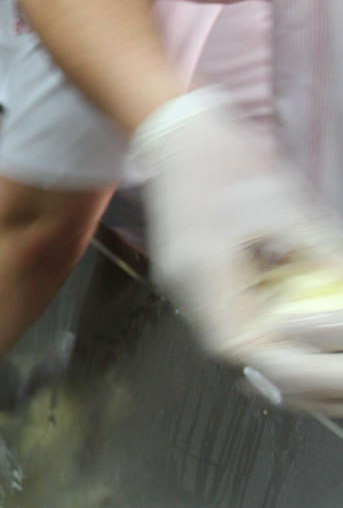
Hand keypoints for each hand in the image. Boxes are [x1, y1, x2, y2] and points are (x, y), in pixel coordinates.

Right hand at [131, 90, 342, 414]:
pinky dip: (263, 325)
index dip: (284, 367)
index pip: (236, 345)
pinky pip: (226, 314)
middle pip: (234, 351)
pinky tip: (293, 319)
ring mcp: (183, 283)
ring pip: (231, 337)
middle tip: (334, 375)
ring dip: (276, 350)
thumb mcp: (286, 207)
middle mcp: (184, 286)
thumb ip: (320, 256)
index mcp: (200, 269)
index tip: (325, 370)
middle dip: (286, 369)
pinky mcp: (190, 275)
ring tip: (322, 355)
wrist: (179, 132)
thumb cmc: (227, 159)